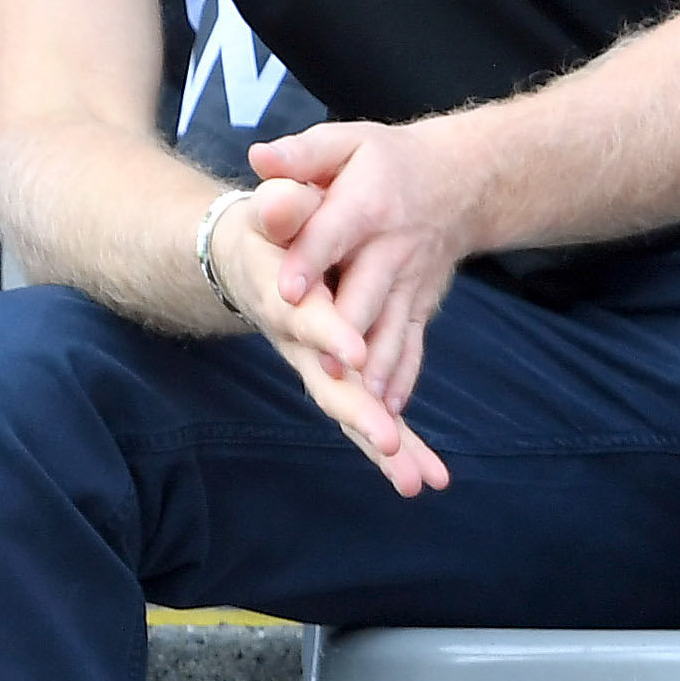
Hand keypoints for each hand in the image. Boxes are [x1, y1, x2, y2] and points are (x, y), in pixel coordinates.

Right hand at [209, 184, 450, 498]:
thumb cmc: (269, 225)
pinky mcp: (338, 378)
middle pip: (326, 384)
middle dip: (358, 413)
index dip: (327, 333)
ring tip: (418, 481)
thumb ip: (282, 204)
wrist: (250, 254)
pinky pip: (369, 414)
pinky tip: (430, 478)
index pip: (305, 317)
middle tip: (388, 442)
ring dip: (383, 445)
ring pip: (350, 410)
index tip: (352, 353)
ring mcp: (318, 365)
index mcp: (284, 296)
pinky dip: (398, 447)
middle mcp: (299, 342)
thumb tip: (282, 199)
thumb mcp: (272, 206)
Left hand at [249, 121, 476, 419]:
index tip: (287, 292)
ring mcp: (411, 280)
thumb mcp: (345, 143)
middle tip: (327, 365)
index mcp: (365, 204)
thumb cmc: (385, 161)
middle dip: (348, 330)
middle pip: (366, 293)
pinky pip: (413, 343)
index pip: (331, 235)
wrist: (460, 180)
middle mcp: (392, 247)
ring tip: (362, 405)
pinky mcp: (422, 304)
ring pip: (392, 328)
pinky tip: (390, 410)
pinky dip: (404, 377)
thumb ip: (301, 155)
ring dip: (378, 368)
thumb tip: (259, 158)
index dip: (309, 261)